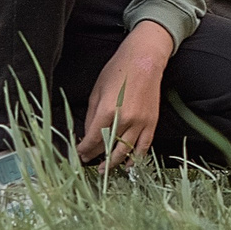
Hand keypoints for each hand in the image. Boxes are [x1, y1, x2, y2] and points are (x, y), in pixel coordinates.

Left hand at [79, 21, 174, 167]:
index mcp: (107, 110)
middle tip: (89, 162)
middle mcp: (124, 119)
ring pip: (125, 150)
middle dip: (96, 156)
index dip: (84, 149)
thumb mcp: (97, 90)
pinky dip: (136, 157)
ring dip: (114, 162)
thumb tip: (87, 133)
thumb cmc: (118, 70)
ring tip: (105, 169)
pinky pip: (143, 146)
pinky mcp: (151, 122)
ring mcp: (140, 122)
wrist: (144, 59)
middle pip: (107, 146)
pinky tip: (128, 165)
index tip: (79, 153)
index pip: (92, 138)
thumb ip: (92, 114)